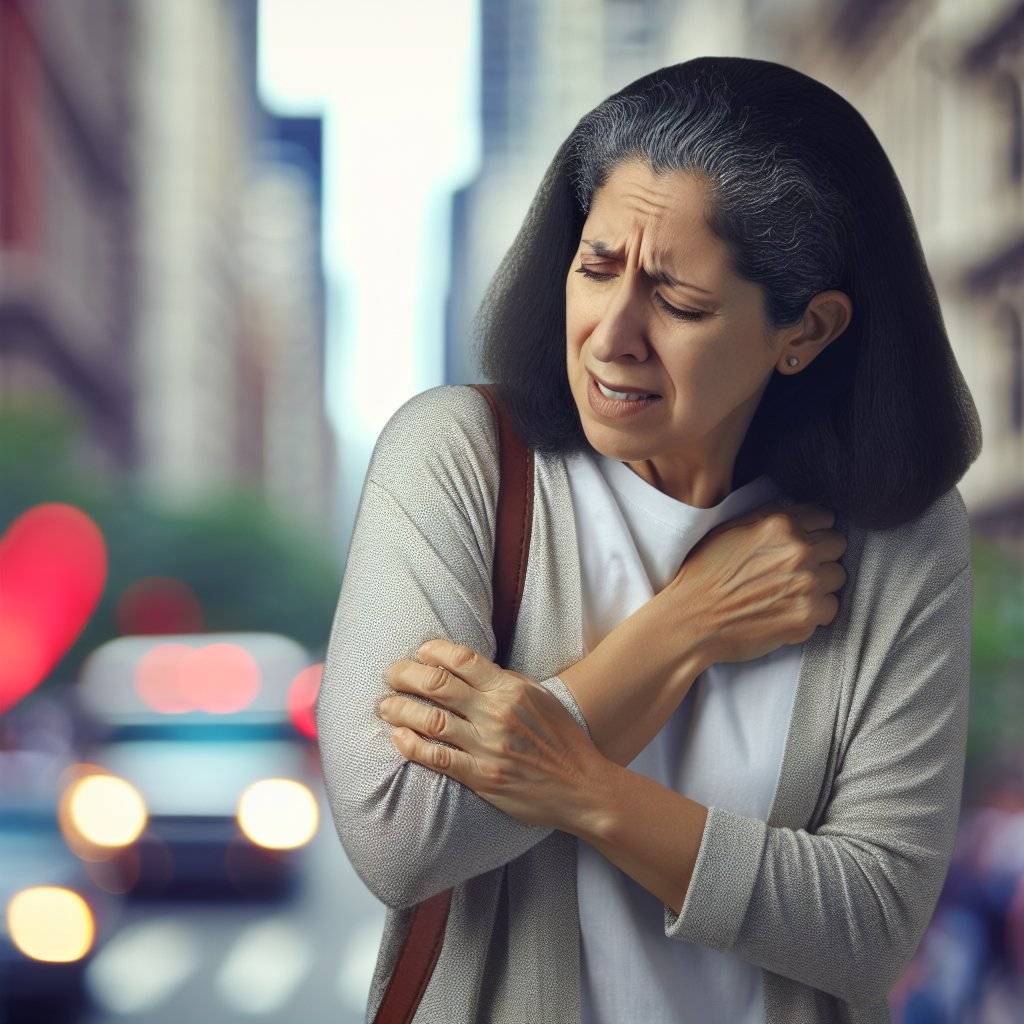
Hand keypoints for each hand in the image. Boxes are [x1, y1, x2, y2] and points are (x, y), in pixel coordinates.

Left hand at [375, 638, 604, 831]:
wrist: (581, 786)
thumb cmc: (561, 739)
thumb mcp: (539, 698)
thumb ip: (505, 682)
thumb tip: (468, 669)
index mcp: (511, 689)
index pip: (461, 658)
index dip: (431, 651)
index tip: (418, 652)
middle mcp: (497, 713)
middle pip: (437, 684)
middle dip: (405, 675)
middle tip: (390, 674)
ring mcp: (488, 746)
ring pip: (430, 720)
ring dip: (400, 709)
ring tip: (384, 705)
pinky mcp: (482, 776)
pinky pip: (437, 758)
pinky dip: (412, 745)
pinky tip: (397, 737)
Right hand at [658, 499, 847, 665]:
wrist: (690, 619)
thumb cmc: (703, 575)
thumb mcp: (729, 530)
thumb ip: (768, 519)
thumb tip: (799, 516)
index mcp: (780, 525)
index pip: (824, 518)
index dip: (812, 531)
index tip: (801, 543)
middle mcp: (798, 550)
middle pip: (836, 545)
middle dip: (820, 555)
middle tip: (795, 569)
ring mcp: (806, 584)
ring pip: (837, 576)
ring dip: (820, 584)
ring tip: (790, 592)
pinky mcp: (807, 615)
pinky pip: (831, 608)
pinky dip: (814, 611)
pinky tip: (789, 610)